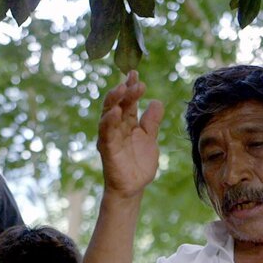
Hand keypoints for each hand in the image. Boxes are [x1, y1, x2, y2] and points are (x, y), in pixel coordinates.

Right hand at [97, 70, 164, 198]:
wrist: (134, 187)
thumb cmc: (139, 164)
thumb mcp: (150, 139)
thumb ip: (152, 122)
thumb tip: (156, 101)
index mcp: (127, 123)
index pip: (128, 102)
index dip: (131, 88)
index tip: (135, 74)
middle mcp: (117, 127)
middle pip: (118, 104)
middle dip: (125, 91)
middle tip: (134, 80)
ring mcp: (110, 137)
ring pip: (109, 114)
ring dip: (115, 100)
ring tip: (122, 88)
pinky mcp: (106, 149)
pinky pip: (106, 133)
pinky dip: (109, 121)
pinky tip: (115, 111)